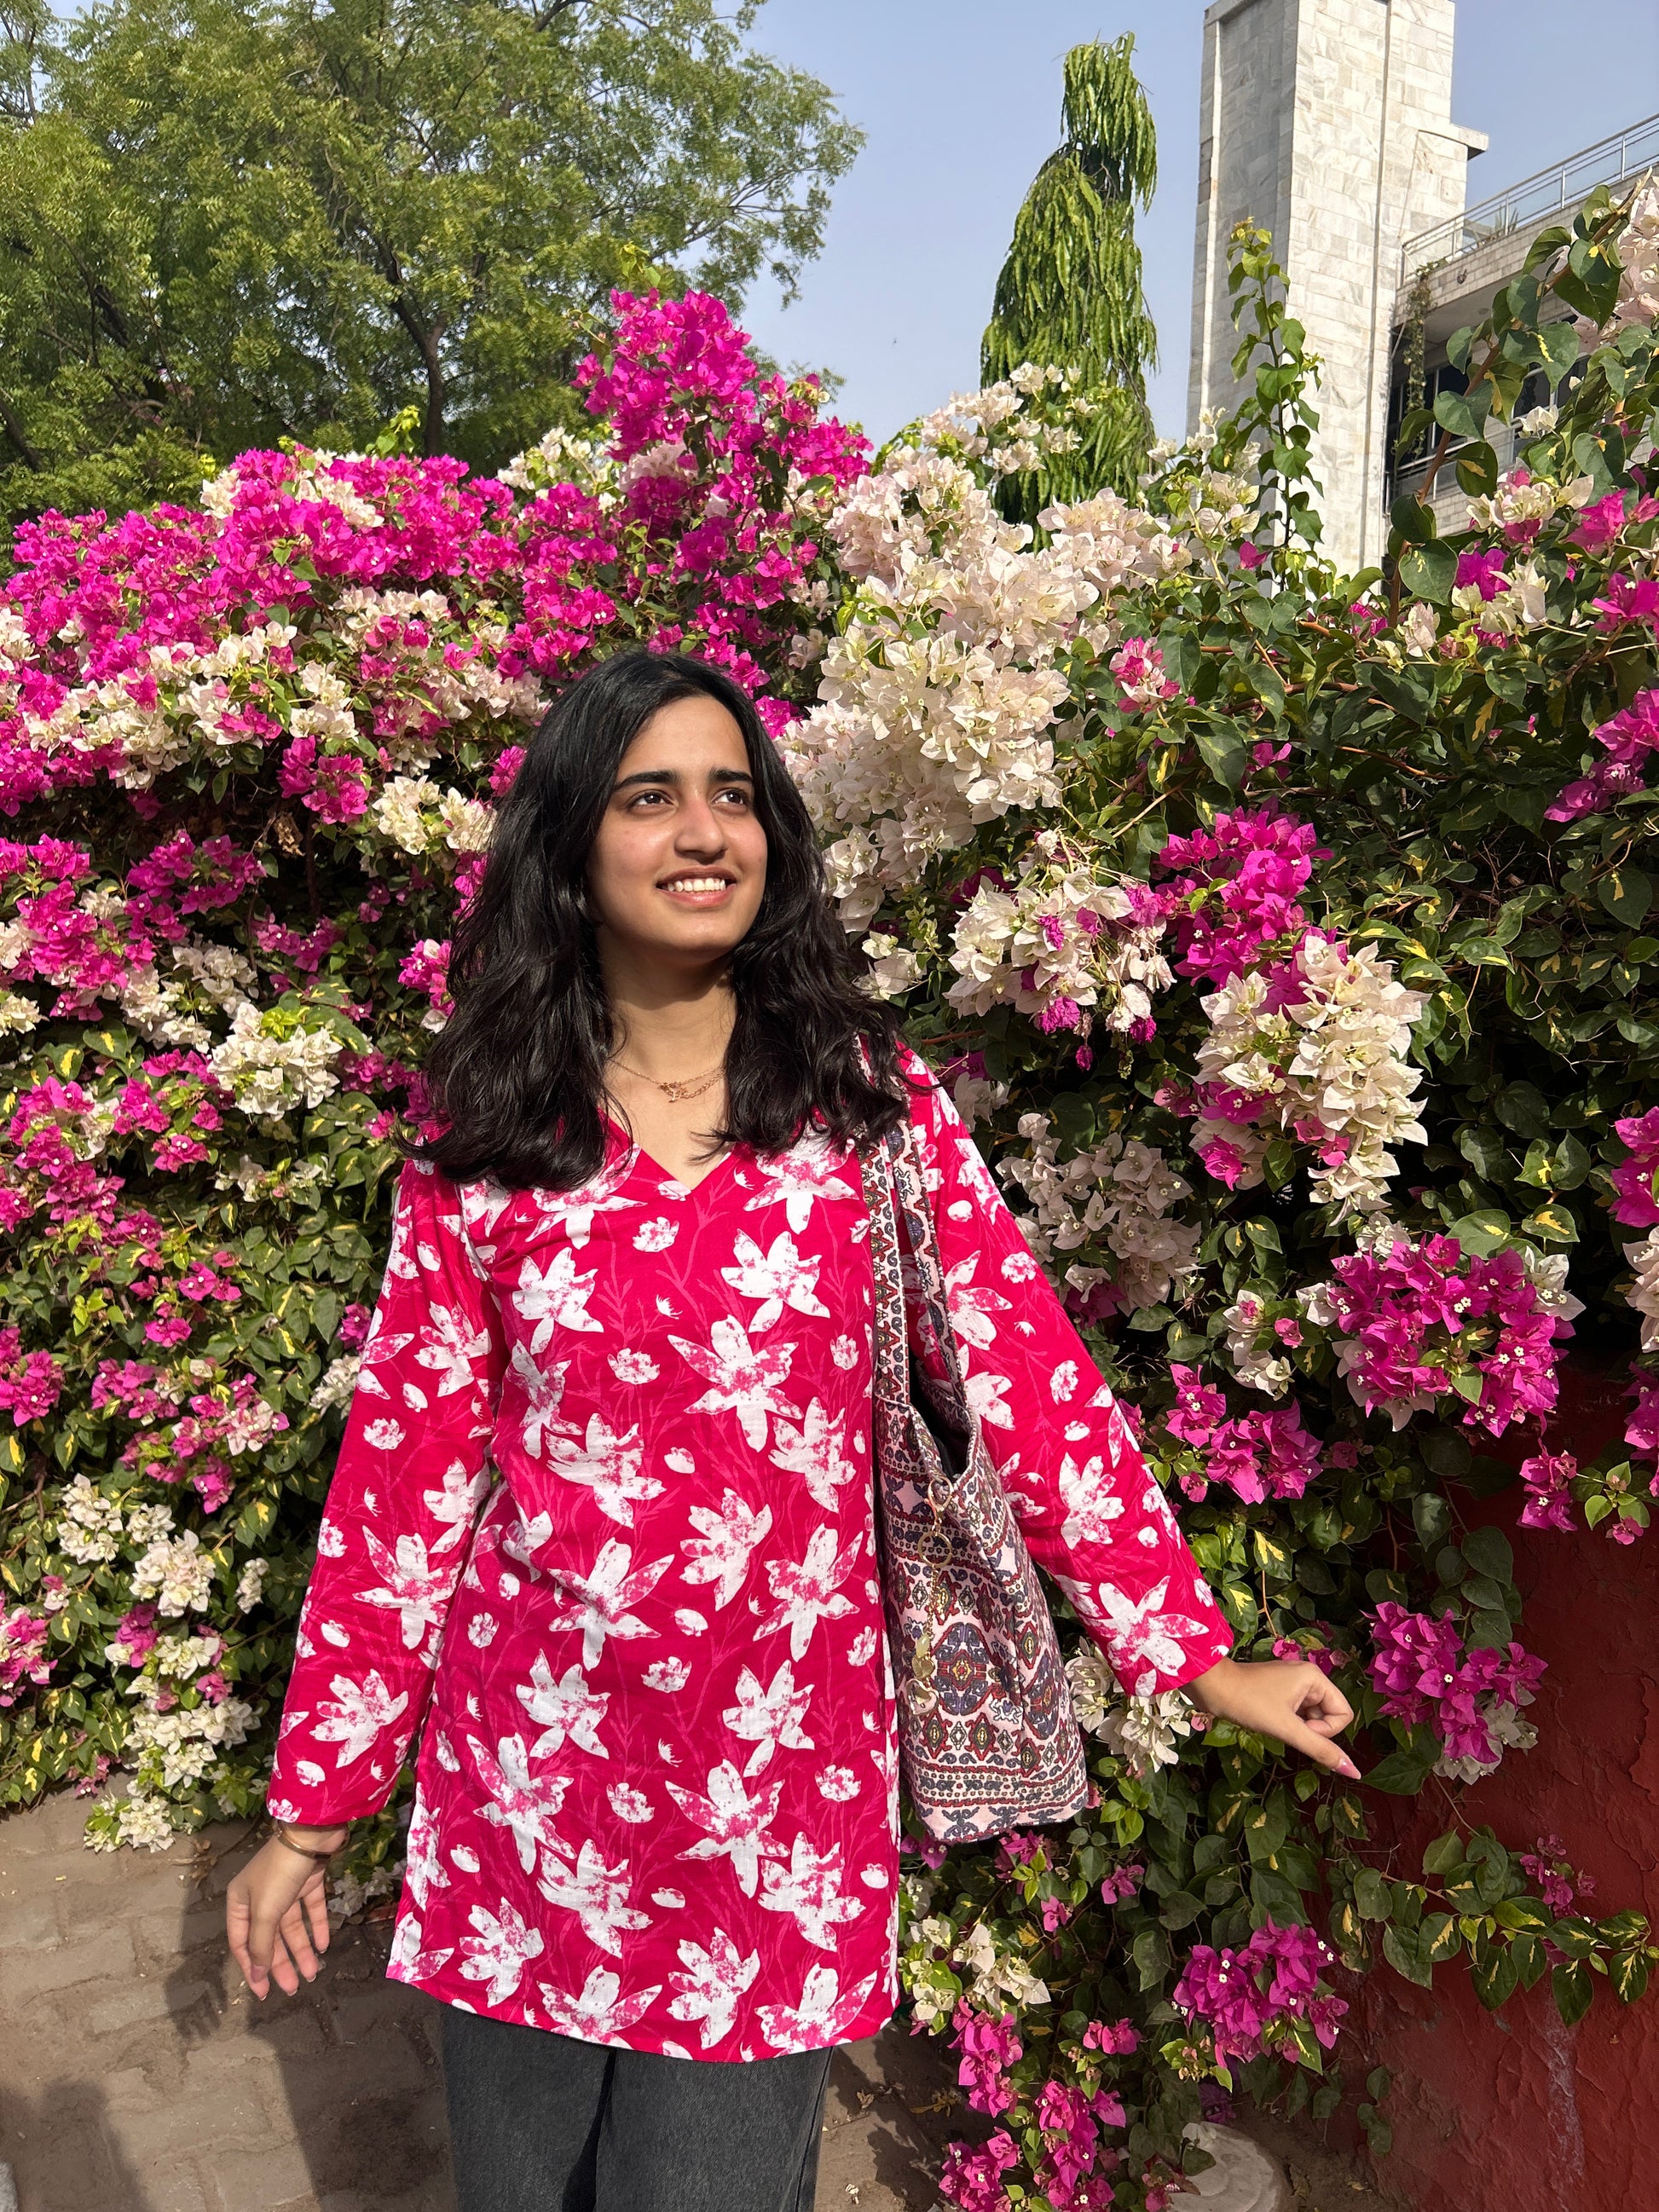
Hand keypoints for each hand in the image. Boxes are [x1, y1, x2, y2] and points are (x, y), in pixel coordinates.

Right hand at [225, 1827, 345, 1998]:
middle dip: (281, 1963)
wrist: (310, 1834)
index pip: (243, 1943)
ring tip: (312, 1974)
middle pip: (269, 1938)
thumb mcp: (265, 1912)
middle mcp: (260, 1896)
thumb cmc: (279, 1874)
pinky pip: (311, 1910)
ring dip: (301, 1950)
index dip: (252, 1968)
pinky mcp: (308, 1881)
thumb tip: (257, 1974)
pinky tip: (323, 1946)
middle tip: (292, 1988)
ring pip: (291, 1927)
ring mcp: (285, 1888)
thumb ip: (261, 1944)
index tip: (263, 1992)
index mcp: (241, 1902)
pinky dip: (317, 1927)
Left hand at [1188, 1656, 1360, 1779]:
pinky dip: (1288, 1724)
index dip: (1325, 1730)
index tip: (1299, 1729)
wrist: (1211, 1687)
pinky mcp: (1280, 1693)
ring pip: (1312, 1718)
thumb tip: (1354, 1772)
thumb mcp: (1287, 1729)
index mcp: (1315, 1678)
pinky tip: (1270, 1721)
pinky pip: (1297, 1714)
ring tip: (1274, 1723)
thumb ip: (1321, 1749)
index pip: (1343, 1715)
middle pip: (1329, 1716)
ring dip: (1298, 1728)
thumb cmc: (1249, 1703)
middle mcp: (1308, 1677)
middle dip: (1310, 1730)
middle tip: (1284, 1727)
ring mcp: (1293, 1685)